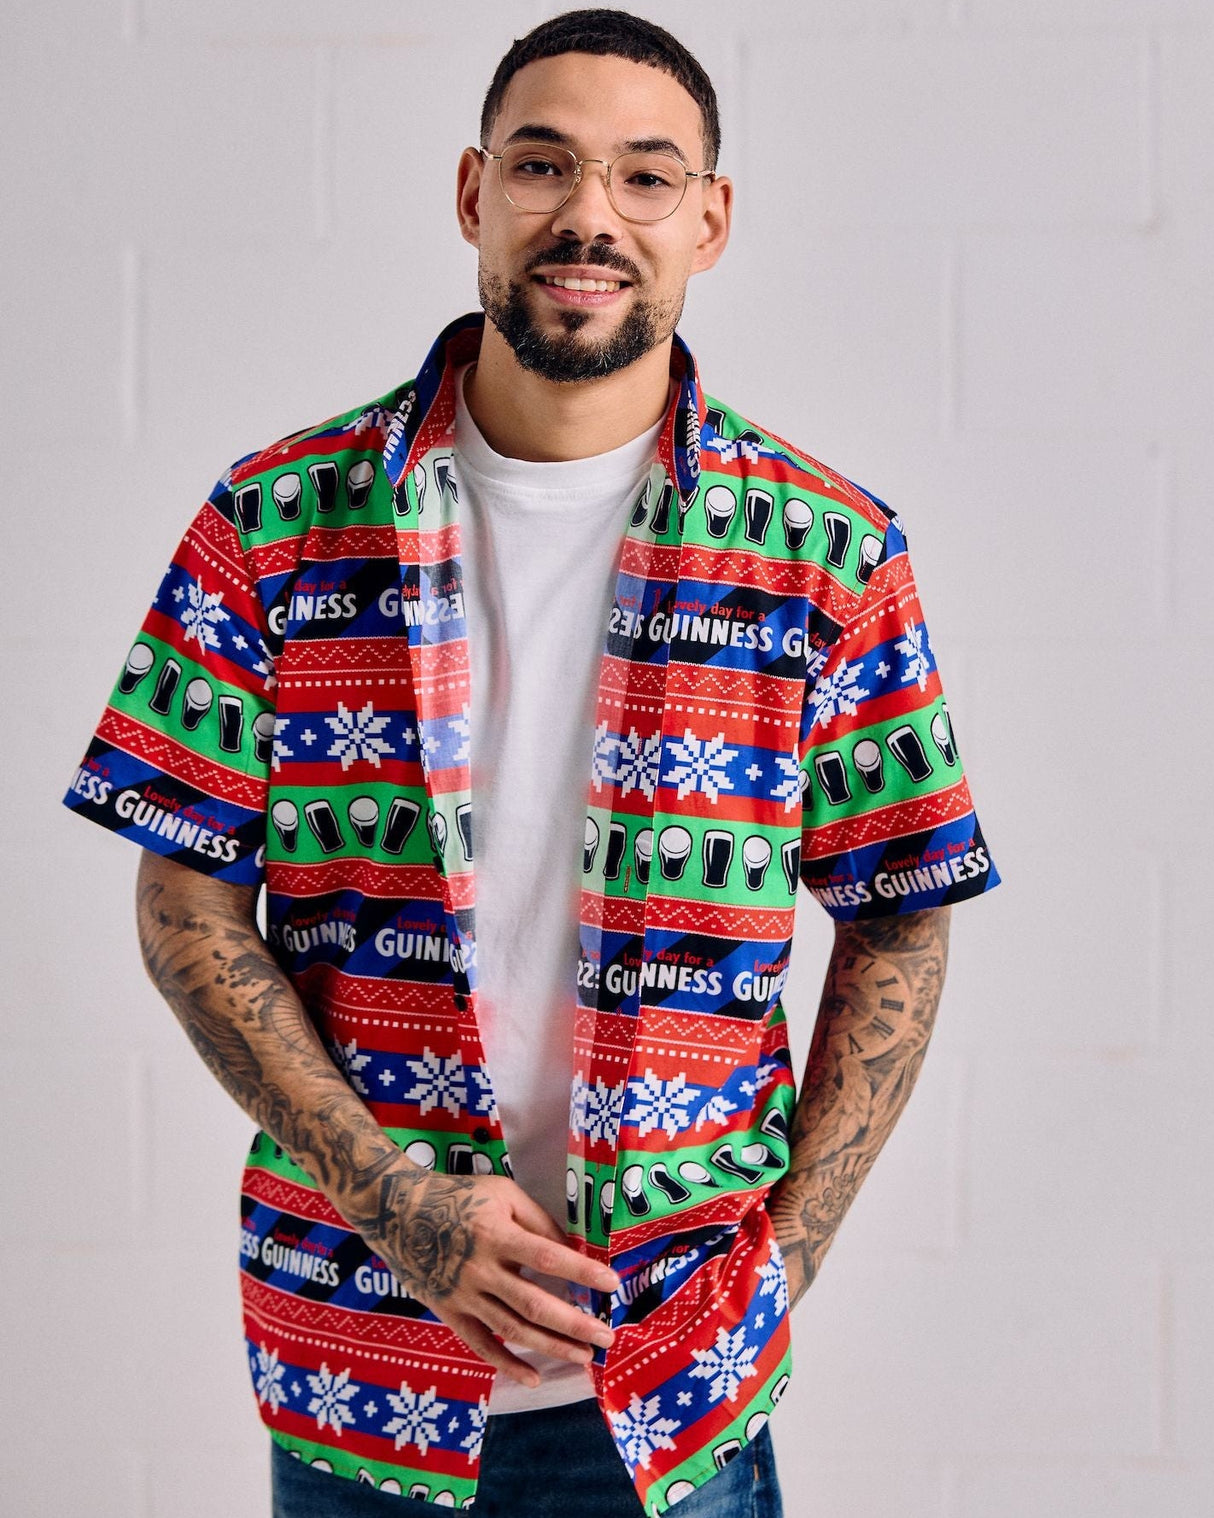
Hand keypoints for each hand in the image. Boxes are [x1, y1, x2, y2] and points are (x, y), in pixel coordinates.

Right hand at [345, 1166, 619, 1386]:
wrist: (397, 1212)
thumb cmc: (458, 1196)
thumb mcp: (502, 1193)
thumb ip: (537, 1220)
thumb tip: (570, 1248)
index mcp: (497, 1235)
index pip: (547, 1256)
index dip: (581, 1272)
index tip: (611, 1283)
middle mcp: (482, 1270)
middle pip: (534, 1304)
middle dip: (574, 1324)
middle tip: (606, 1336)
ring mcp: (464, 1296)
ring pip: (512, 1330)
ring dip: (551, 1347)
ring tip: (584, 1356)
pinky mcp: (450, 1313)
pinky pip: (480, 1345)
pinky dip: (507, 1364)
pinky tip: (534, 1377)